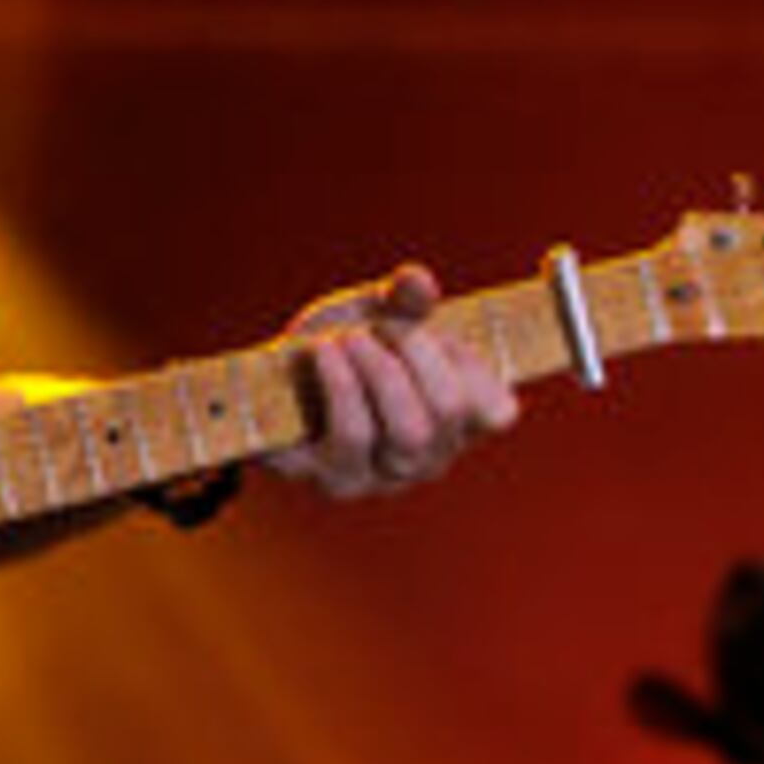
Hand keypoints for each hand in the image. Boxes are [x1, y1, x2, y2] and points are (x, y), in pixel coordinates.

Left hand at [263, 263, 517, 501]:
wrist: (267, 380)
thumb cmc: (338, 346)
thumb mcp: (375, 311)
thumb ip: (404, 297)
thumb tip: (419, 283)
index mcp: (454, 424)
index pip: (496, 411)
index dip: (470, 362)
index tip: (429, 329)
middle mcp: (425, 460)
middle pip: (448, 413)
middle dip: (415, 353)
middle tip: (379, 326)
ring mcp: (382, 478)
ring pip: (408, 432)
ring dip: (378, 369)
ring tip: (347, 338)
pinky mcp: (332, 480)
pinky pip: (352, 438)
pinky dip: (341, 383)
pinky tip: (322, 352)